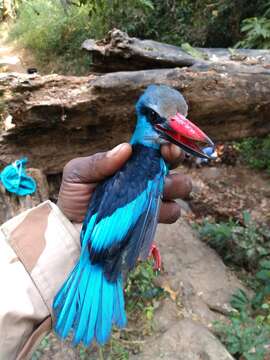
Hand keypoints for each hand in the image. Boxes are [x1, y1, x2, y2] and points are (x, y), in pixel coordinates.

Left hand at [57, 143, 191, 223]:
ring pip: (180, 186)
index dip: (165, 142)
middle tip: (163, 164)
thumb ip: (98, 161)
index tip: (165, 146)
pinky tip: (151, 211)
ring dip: (175, 185)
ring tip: (159, 189)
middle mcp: (144, 178)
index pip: (154, 147)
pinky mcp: (151, 219)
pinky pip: (172, 212)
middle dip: (175, 160)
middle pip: (173, 163)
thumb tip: (126, 148)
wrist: (72, 230)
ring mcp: (150, 198)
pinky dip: (167, 210)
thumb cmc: (74, 197)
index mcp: (130, 162)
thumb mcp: (78, 173)